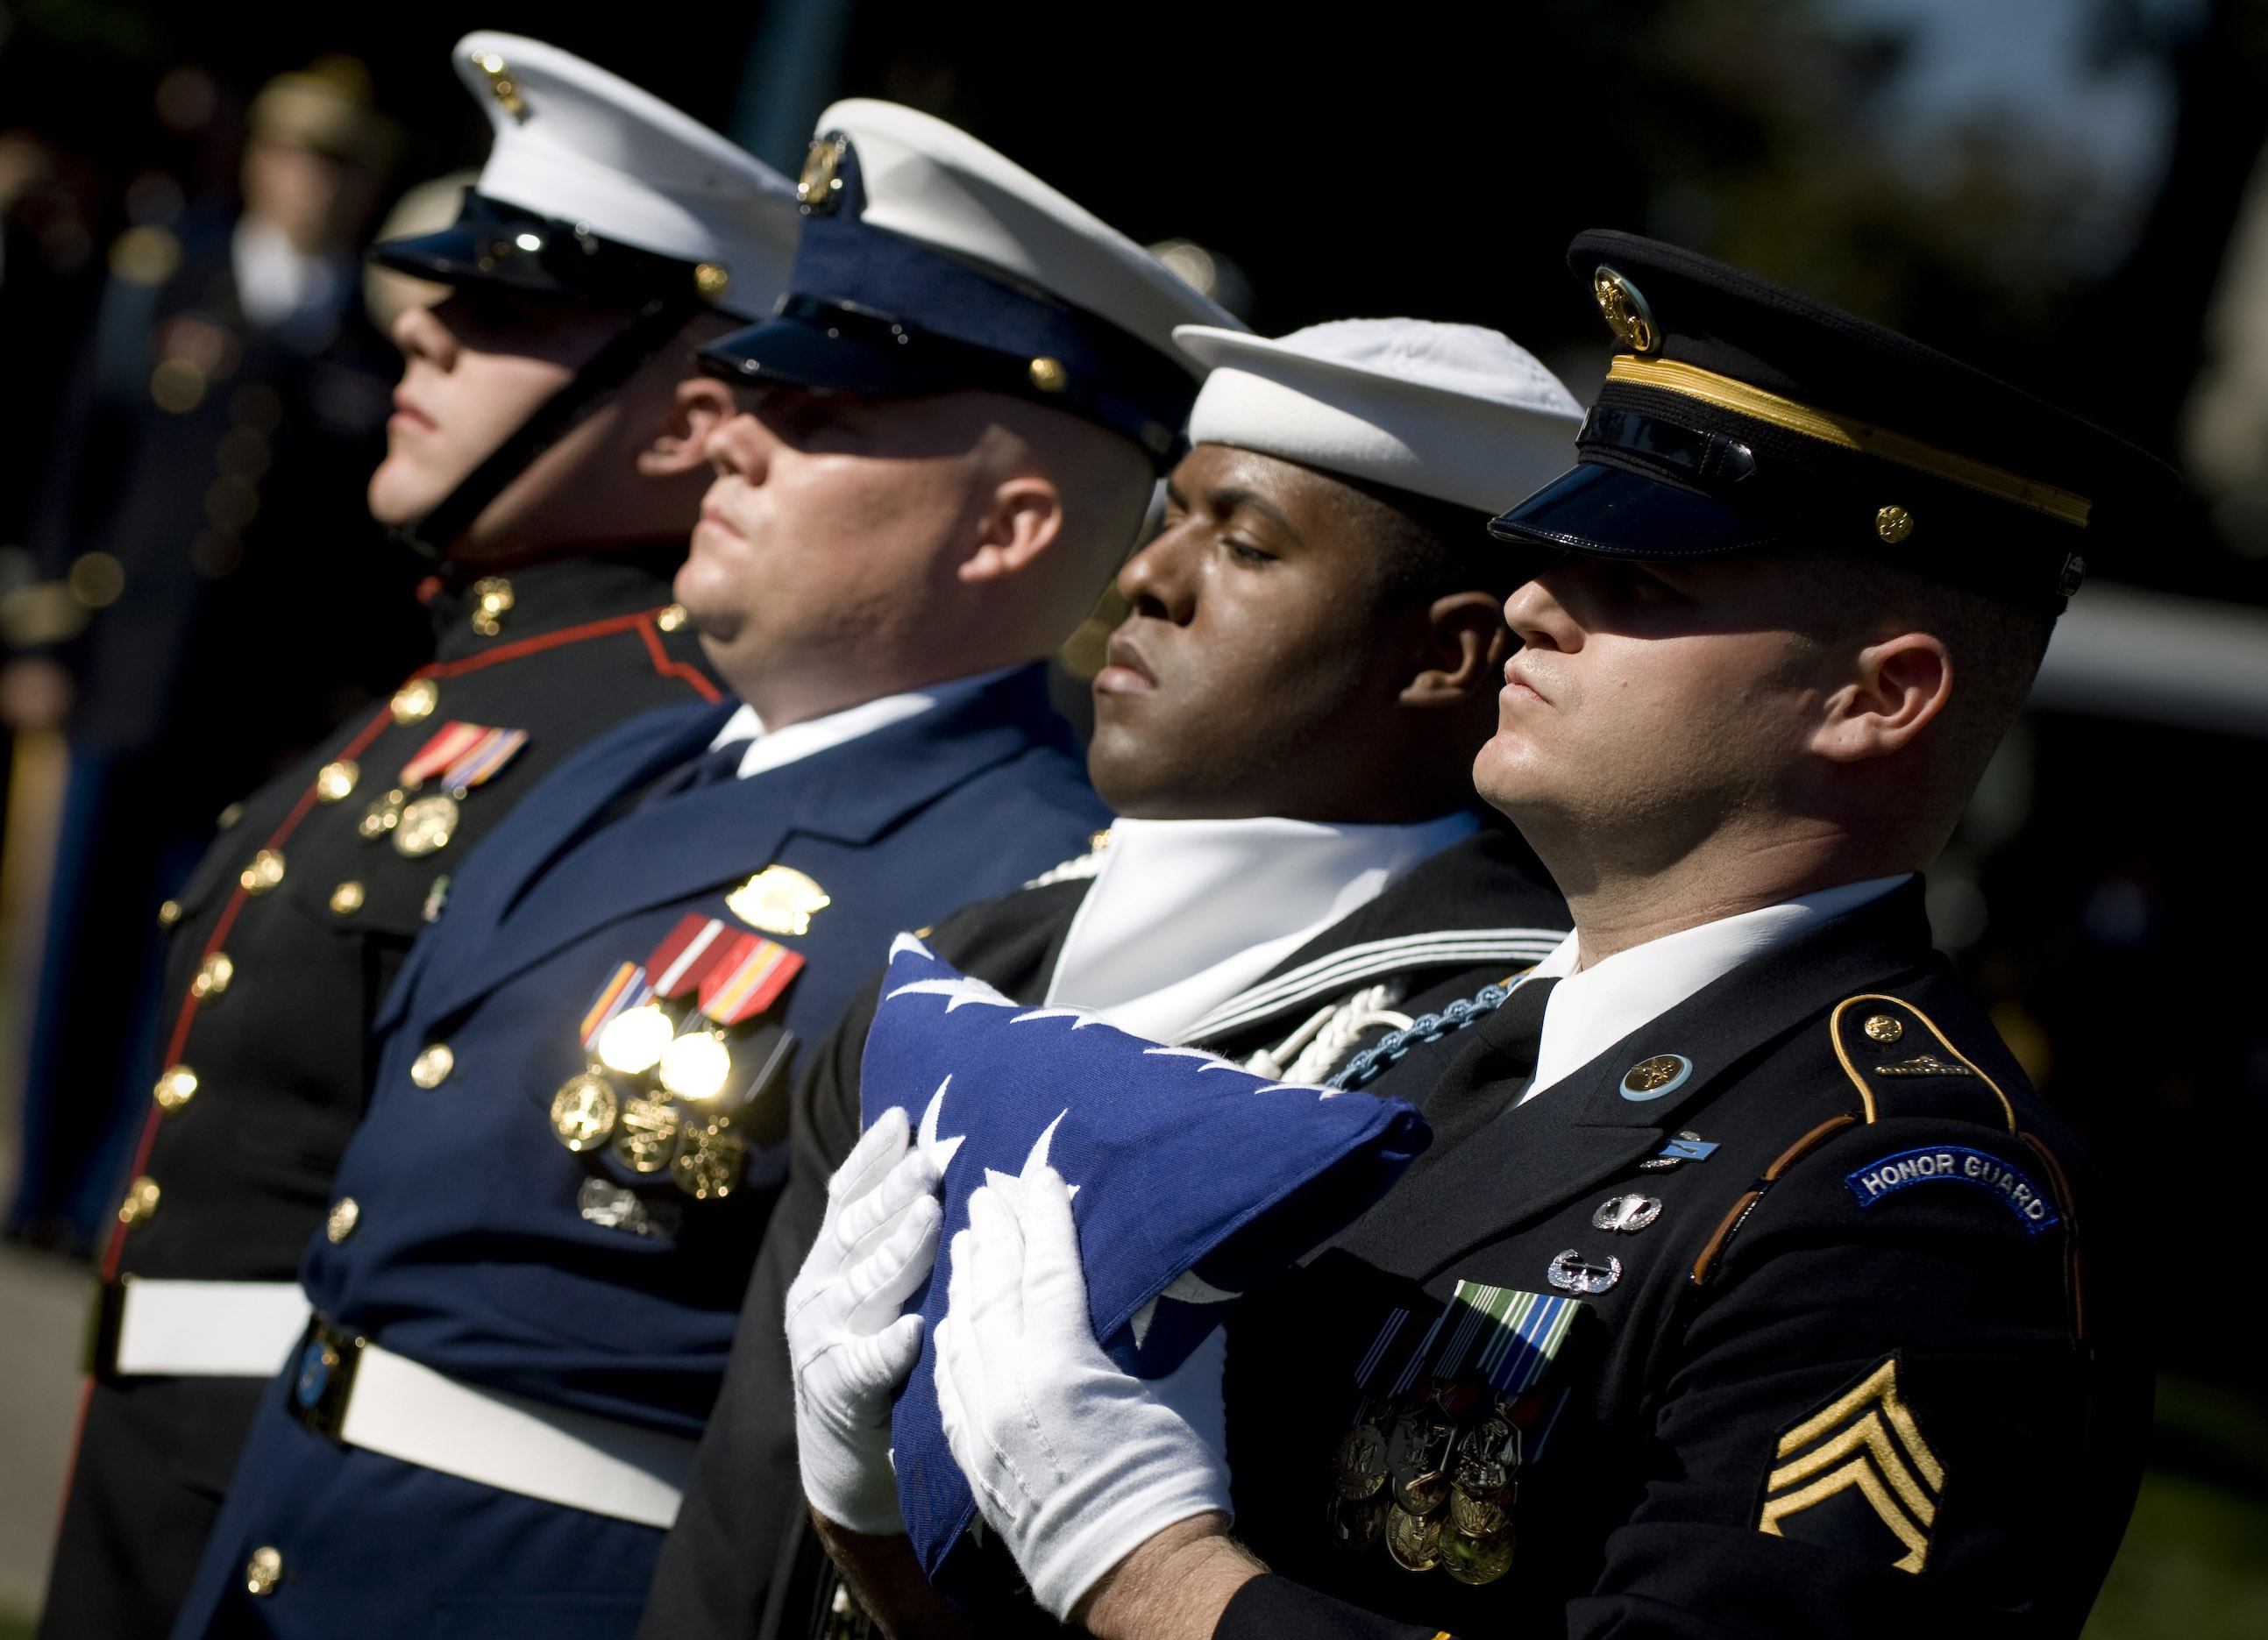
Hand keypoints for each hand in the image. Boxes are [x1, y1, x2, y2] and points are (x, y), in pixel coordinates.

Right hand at [787, 1105, 941, 1534]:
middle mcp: (819, 1290)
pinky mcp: (837, 1390)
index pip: (849, 1195)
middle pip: (857, 1231)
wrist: (843, 1455)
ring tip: (931, 1220)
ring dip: (898, 1251)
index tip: (904, 1118)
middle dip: (893, 1193)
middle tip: (931, 1162)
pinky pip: (866, 1365)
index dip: (874, 1156)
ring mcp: (822, 1339)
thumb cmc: (877, 1354)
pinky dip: (889, 1347)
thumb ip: (891, 1233)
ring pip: (863, 1287)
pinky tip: (914, 1331)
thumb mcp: (876, 1286)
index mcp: (831, 1259)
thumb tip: (931, 1156)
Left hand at [933, 1166, 1231, 1620]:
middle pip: (995, 1289)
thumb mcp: (1178, 1386)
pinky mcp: (970, 1454)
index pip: (1048, 1268)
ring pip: (962, 1331)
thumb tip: (1176, 1273)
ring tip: (968, 1237)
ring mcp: (982, 1421)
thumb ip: (1164, 1324)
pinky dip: (948, 1340)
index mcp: (1063, 1362)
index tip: (1042, 1176)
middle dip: (996, 1233)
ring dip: (966, 1278)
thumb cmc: (1171, 1478)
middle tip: (990, 1188)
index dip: (1045, 1217)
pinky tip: (949, 1317)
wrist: (1134, 1573)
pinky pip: (947, 1381)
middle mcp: (1010, 1385)